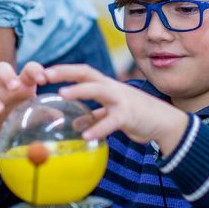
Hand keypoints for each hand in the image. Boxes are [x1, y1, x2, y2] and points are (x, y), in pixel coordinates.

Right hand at [0, 61, 46, 150]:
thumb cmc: (20, 114)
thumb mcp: (34, 114)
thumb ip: (46, 114)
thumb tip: (61, 118)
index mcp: (21, 84)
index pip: (28, 69)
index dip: (35, 70)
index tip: (44, 79)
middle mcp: (3, 87)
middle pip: (0, 69)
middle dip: (7, 75)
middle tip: (14, 86)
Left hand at [45, 64, 189, 155]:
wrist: (164, 123)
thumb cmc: (137, 116)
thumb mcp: (112, 114)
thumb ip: (95, 116)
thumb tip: (75, 124)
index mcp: (107, 86)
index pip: (83, 72)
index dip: (64, 71)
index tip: (44, 72)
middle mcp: (113, 88)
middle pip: (87, 73)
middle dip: (67, 72)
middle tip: (46, 74)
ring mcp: (121, 100)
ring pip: (99, 90)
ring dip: (80, 91)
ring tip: (63, 94)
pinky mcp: (129, 115)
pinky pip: (111, 121)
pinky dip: (98, 128)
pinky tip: (85, 136)